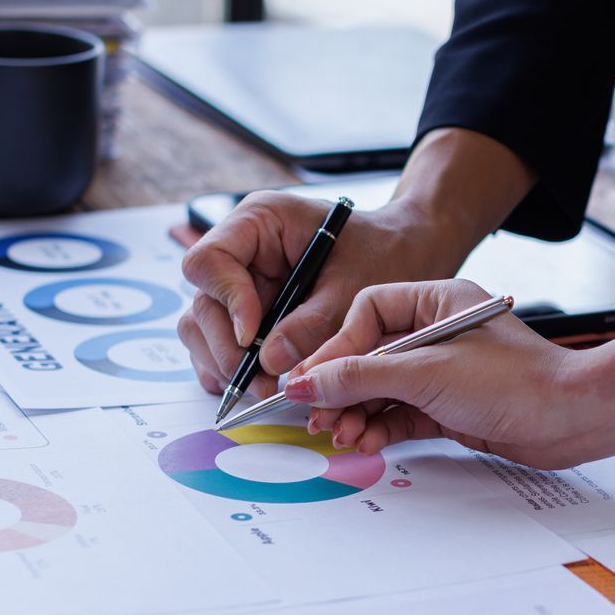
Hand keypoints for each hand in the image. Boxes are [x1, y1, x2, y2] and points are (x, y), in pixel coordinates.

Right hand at [177, 128, 534, 397]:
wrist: (411, 254)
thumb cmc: (388, 253)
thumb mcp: (356, 286)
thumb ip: (312, 324)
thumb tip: (270, 364)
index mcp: (260, 222)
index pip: (209, 262)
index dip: (227, 302)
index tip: (255, 339)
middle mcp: (242, 252)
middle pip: (203, 304)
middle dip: (229, 350)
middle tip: (264, 386)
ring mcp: (242, 285)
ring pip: (204, 330)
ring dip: (229, 368)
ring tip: (267, 392)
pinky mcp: (251, 315)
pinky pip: (224, 348)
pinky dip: (238, 372)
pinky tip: (263, 387)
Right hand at [286, 279, 614, 469]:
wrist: (571, 419)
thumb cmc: (516, 381)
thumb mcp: (427, 374)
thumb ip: (361, 377)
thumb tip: (307, 382)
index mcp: (437, 301)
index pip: (368, 313)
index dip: (337, 347)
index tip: (312, 378)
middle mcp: (438, 333)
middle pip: (370, 356)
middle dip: (340, 388)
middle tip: (315, 416)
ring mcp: (445, 372)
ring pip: (383, 390)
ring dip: (356, 413)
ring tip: (338, 435)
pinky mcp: (451, 407)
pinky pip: (401, 416)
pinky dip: (380, 429)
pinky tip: (364, 442)